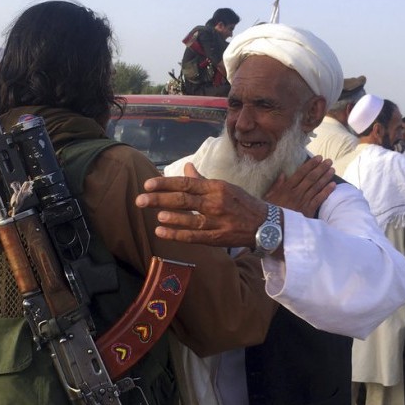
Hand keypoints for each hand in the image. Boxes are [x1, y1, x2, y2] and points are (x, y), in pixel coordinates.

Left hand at [135, 162, 267, 247]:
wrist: (265, 224)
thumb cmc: (242, 203)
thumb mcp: (224, 186)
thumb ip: (202, 180)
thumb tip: (186, 167)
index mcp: (215, 187)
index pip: (185, 183)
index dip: (165, 183)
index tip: (148, 184)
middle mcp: (214, 202)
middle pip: (182, 200)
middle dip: (159, 199)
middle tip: (140, 200)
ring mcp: (216, 221)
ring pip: (188, 219)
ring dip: (169, 217)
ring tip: (155, 215)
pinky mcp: (216, 238)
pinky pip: (193, 236)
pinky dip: (176, 235)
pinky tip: (161, 232)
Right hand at [265, 156, 334, 217]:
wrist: (274, 229)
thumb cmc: (269, 213)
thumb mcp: (268, 198)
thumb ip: (276, 186)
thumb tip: (283, 174)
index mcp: (286, 189)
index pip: (300, 173)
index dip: (310, 165)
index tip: (318, 158)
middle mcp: (296, 193)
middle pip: (311, 178)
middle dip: (320, 168)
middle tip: (329, 161)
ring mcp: (303, 202)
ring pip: (316, 187)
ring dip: (325, 177)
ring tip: (332, 170)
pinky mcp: (308, 211)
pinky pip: (319, 199)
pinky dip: (326, 192)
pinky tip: (333, 185)